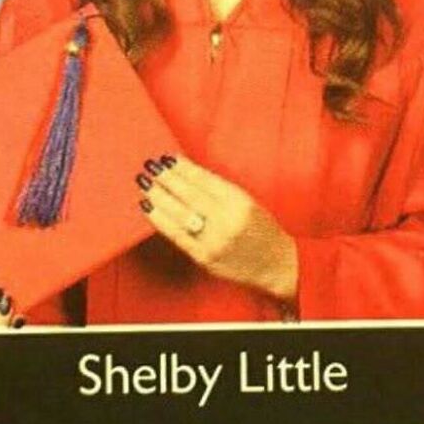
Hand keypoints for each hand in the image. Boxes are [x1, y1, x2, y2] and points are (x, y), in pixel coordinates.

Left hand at [136, 155, 298, 300]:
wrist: (277, 265)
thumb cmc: (263, 231)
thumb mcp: (249, 203)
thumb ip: (221, 192)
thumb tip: (187, 176)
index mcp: (240, 202)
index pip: (205, 180)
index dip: (184, 168)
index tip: (168, 158)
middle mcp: (227, 220)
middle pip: (189, 194)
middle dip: (167, 179)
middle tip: (150, 167)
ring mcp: (214, 240)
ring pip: (180, 214)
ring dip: (159, 196)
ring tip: (145, 184)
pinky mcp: (205, 258)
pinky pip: (178, 236)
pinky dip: (161, 221)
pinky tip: (150, 208)